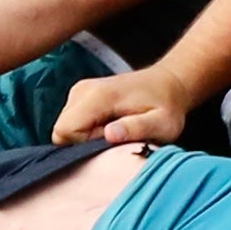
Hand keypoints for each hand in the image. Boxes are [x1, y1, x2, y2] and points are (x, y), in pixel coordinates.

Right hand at [53, 65, 195, 146]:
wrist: (168, 84)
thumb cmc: (167, 107)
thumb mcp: (162, 124)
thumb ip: (136, 128)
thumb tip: (110, 134)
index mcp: (98, 96)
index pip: (65, 131)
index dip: (85, 145)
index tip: (111, 141)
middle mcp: (82, 90)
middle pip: (62, 131)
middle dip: (85, 143)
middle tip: (116, 136)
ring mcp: (79, 91)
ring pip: (66, 128)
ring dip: (87, 137)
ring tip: (117, 129)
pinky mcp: (81, 95)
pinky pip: (72, 122)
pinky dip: (87, 130)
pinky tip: (111, 124)